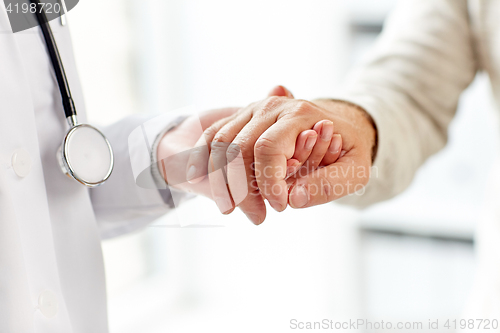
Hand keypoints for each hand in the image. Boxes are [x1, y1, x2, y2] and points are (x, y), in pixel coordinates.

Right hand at [186, 86, 375, 223]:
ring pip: (220, 143)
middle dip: (241, 189)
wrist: (341, 124)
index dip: (267, 183)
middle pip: (239, 147)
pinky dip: (203, 157)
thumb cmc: (346, 149)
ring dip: (220, 181)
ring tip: (229, 209)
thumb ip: (330, 184)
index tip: (279, 208)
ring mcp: (251, 109)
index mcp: (300, 114)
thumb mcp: (356, 169)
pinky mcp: (240, 117)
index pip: (268, 148)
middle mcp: (271, 107)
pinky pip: (213, 136)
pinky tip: (199, 179)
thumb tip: (294, 199)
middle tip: (257, 218)